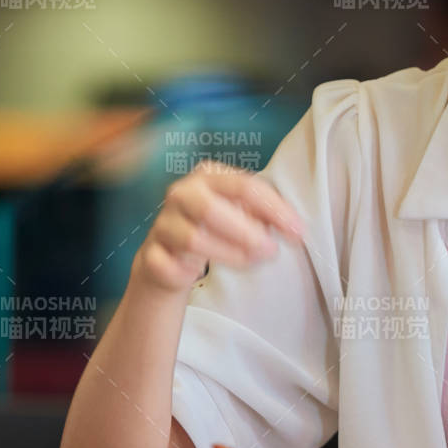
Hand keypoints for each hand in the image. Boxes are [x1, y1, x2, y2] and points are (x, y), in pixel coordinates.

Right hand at [132, 161, 305, 295]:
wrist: (170, 256)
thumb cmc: (216, 228)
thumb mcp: (241, 212)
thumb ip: (265, 214)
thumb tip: (293, 228)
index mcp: (208, 174)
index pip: (244, 186)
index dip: (274, 209)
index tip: (296, 231)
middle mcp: (181, 193)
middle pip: (211, 209)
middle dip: (246, 232)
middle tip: (270, 250)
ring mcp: (163, 223)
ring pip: (193, 239)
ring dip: (229, 254)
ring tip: (251, 261)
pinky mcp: (151, 255)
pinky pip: (172, 266)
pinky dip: (189, 272)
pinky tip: (200, 272)